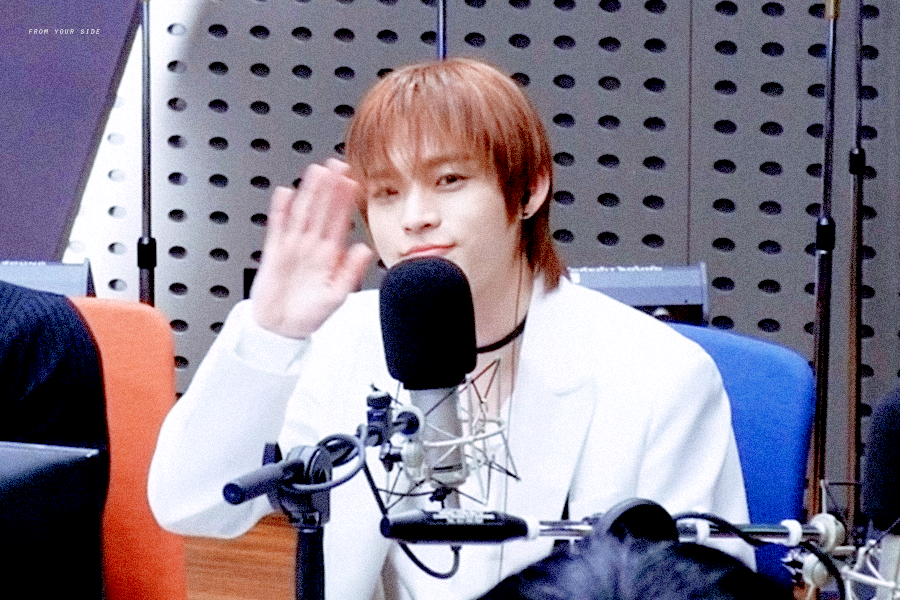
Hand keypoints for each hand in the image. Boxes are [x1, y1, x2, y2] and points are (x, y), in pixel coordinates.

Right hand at [251, 159, 374, 337]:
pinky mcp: (274, 252)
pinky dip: (280, 211)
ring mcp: (293, 247)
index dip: (346, 201)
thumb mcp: (337, 295)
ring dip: (308, 192)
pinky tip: (284, 193)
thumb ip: (351, 272)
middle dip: (329, 187)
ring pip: (302, 213)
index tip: (353, 182)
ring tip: (315, 171)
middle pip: (322, 210)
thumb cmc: (308, 314)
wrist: (280, 329)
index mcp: (329, 255)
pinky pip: (277, 227)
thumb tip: (365, 249)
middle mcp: (312, 247)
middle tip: (336, 164)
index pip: (339, 221)